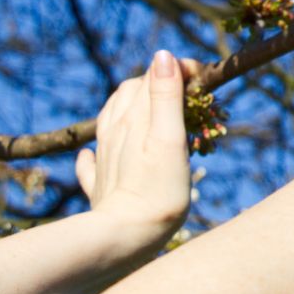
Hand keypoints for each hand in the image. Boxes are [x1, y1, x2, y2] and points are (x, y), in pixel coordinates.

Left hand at [75, 50, 192, 249]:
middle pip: (130, 93)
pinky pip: (91, 160)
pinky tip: (97, 153)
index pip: (151, 75)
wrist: (124, 238)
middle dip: (158, 86)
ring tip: (154, 115)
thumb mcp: (170, 139)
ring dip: (132, 108)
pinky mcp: (99, 184)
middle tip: (188, 98)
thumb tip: (164, 55)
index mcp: (131, 118)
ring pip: (111, 118)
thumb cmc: (156, 190)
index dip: (177, 69)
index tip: (202, 78)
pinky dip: (97, 150)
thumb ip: (166, 96)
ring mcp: (103, 158)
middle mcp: (113, 132)